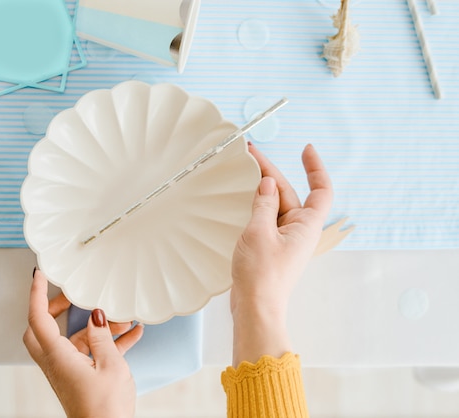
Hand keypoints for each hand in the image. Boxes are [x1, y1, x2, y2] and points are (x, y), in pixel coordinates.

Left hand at [24, 268, 143, 417]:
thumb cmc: (105, 410)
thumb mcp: (110, 365)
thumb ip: (102, 336)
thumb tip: (96, 315)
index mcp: (57, 357)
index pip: (38, 317)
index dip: (37, 293)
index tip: (41, 274)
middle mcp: (57, 363)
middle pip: (44, 328)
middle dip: (56, 308)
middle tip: (73, 295)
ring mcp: (67, 371)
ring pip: (73, 339)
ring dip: (96, 327)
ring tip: (123, 319)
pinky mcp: (79, 378)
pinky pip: (90, 353)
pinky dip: (107, 342)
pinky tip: (131, 335)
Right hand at [230, 143, 332, 364]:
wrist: (254, 307)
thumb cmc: (262, 274)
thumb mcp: (259, 232)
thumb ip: (264, 204)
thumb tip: (268, 184)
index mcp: (306, 226)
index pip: (321, 190)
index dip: (315, 168)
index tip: (305, 149)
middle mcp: (299, 231)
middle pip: (290, 193)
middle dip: (271, 172)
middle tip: (250, 154)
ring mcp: (284, 239)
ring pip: (276, 205)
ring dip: (262, 188)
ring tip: (244, 170)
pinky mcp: (270, 247)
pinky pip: (266, 219)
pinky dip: (256, 205)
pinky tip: (243, 198)